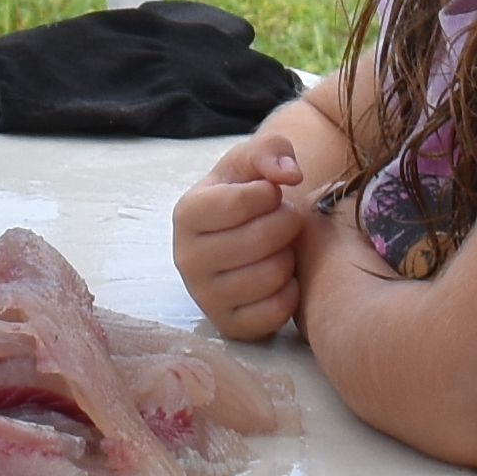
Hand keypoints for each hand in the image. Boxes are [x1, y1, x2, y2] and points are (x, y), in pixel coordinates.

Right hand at [171, 94, 346, 340]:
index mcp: (187, 214)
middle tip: (287, 221)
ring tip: (282, 247)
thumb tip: (288, 175)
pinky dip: (290, 293)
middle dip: (286, 225)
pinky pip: (275, 312)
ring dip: (288, 257)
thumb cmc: (247, 194)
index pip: (237, 204)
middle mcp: (186, 258)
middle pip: (257, 240)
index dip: (268, 195)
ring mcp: (205, 296)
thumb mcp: (252, 160)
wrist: (244, 234)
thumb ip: (271, 150)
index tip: (272, 194)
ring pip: (269, 276)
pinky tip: (283, 277)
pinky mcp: (229, 325)